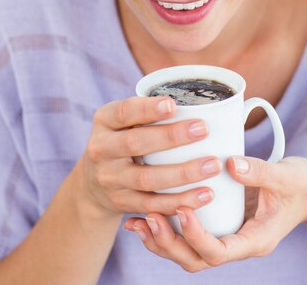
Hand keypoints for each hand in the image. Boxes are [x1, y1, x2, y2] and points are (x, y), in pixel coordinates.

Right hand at [77, 95, 222, 217]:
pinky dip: (180, 201)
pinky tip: (206, 194)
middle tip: (203, 129)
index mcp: (104, 121)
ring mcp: (110, 179)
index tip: (173, 104)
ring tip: (213, 165)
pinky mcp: (122, 203)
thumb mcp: (123, 120)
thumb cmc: (123, 138)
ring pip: (147, 178)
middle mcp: (101, 149)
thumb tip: (202, 102)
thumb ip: (148, 111)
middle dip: (171, 136)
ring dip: (183, 173)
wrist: (93, 183)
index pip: (123, 112)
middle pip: (135, 144)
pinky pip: (153, 205)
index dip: (147, 109)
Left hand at [124, 155, 306, 271]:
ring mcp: (227, 236)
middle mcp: (237, 244)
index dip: (197, 236)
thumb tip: (230, 164)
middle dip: (169, 243)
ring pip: (188, 253)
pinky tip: (144, 211)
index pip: (220, 252)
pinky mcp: (219, 223)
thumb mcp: (286, 176)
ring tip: (137, 220)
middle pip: (196, 260)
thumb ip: (260, 172)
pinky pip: (188, 235)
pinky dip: (166, 228)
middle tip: (148, 216)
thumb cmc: (301, 184)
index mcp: (255, 241)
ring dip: (161, 240)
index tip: (181, 209)